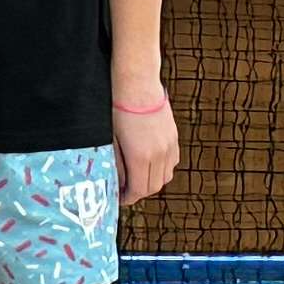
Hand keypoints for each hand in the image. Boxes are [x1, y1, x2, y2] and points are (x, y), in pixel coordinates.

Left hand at [114, 90, 181, 208]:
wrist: (136, 86)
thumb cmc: (117, 110)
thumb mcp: (110, 140)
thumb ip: (116, 165)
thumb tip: (117, 184)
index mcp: (140, 158)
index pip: (139, 190)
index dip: (128, 198)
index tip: (118, 198)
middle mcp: (159, 155)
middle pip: (154, 187)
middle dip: (139, 193)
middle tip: (125, 191)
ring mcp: (169, 146)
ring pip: (166, 177)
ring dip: (151, 183)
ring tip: (135, 179)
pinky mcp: (173, 137)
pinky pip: (172, 163)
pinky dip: (162, 170)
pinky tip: (149, 165)